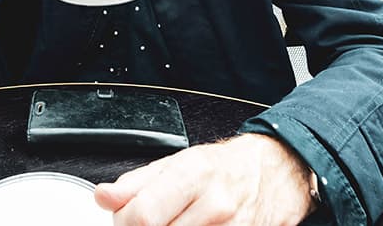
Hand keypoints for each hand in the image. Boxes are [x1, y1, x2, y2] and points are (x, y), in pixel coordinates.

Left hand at [95, 133, 317, 224]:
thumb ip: (136, 183)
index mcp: (192, 175)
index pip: (143, 215)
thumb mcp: (178, 162)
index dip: (124, 224)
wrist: (278, 170)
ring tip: (174, 224)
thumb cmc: (225, 167)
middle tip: (148, 224)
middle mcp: (215, 205)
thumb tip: (103, 196)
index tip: (124, 221)